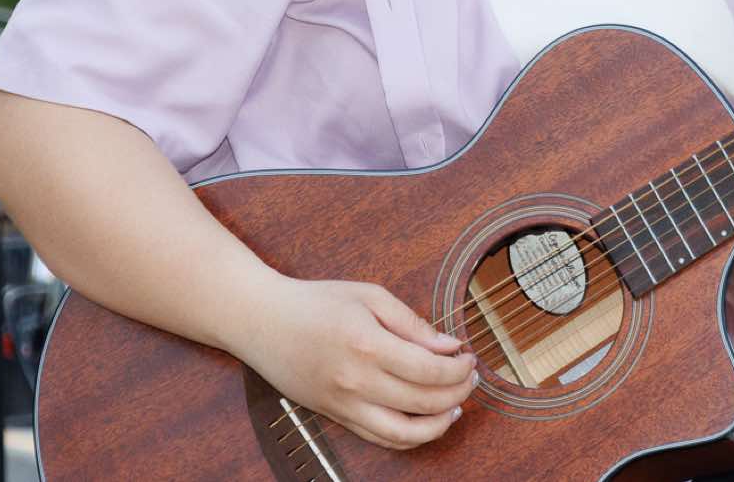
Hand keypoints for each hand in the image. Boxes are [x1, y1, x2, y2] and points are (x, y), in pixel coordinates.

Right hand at [238, 275, 476, 450]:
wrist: (263, 322)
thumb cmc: (315, 302)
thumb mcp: (369, 295)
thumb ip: (412, 322)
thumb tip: (449, 346)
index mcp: (368, 345)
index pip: (430, 369)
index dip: (458, 368)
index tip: (469, 357)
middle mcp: (357, 382)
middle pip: (424, 402)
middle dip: (457, 392)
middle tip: (471, 378)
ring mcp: (345, 405)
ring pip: (405, 433)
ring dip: (439, 424)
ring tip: (455, 406)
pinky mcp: (336, 417)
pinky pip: (381, 439)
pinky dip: (410, 437)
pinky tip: (426, 421)